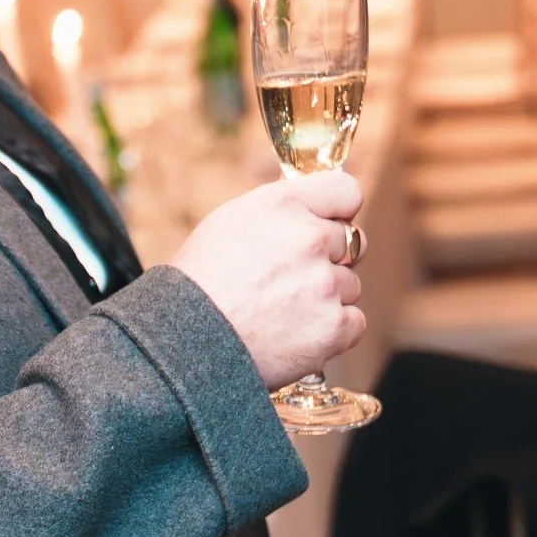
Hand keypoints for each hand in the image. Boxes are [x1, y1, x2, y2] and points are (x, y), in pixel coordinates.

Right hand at [171, 171, 368, 391]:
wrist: (183, 344)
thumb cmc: (198, 283)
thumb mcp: (230, 222)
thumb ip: (280, 211)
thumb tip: (311, 209)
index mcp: (284, 205)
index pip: (346, 192)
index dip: (339, 212)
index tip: (329, 225)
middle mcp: (310, 238)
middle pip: (352, 242)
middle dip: (330, 259)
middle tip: (291, 280)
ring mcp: (324, 283)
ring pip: (349, 286)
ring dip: (327, 299)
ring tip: (282, 313)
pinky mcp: (333, 326)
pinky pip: (354, 322)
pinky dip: (332, 332)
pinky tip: (296, 335)